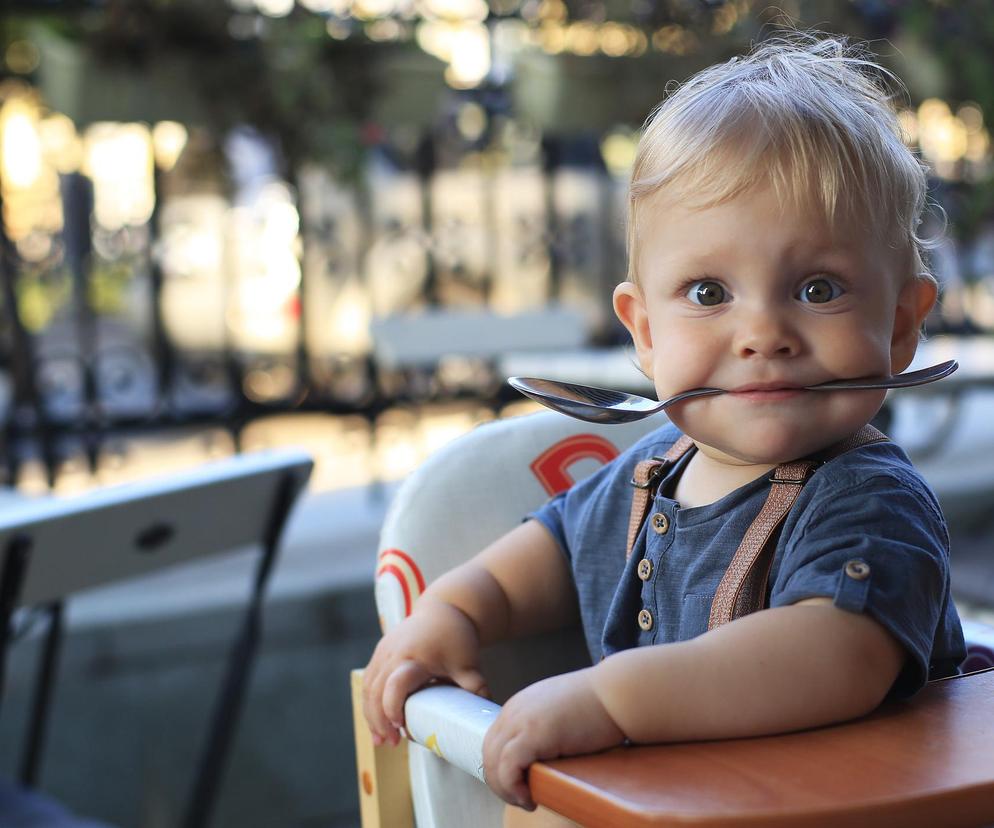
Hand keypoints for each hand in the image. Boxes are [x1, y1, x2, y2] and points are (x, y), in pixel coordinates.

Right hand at [362, 598, 488, 746]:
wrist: (444, 608)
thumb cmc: (456, 636)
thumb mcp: (468, 663)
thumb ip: (476, 689)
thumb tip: (488, 718)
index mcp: (415, 657)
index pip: (397, 684)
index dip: (393, 706)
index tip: (400, 726)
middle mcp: (394, 654)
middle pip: (376, 691)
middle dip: (380, 720)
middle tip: (391, 743)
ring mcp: (384, 652)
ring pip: (368, 688)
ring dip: (370, 715)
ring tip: (380, 739)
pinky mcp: (380, 652)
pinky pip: (368, 681)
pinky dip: (368, 702)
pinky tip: (375, 722)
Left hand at [482, 668, 625, 809]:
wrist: (617, 691)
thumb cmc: (600, 704)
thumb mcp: (561, 712)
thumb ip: (547, 729)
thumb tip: (547, 757)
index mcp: (520, 705)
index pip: (495, 741)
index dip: (501, 767)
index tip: (519, 784)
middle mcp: (514, 710)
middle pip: (488, 752)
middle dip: (499, 781)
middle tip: (520, 798)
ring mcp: (521, 720)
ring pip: (493, 762)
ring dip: (505, 788)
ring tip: (526, 800)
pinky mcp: (532, 733)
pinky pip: (508, 767)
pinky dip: (512, 787)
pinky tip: (529, 797)